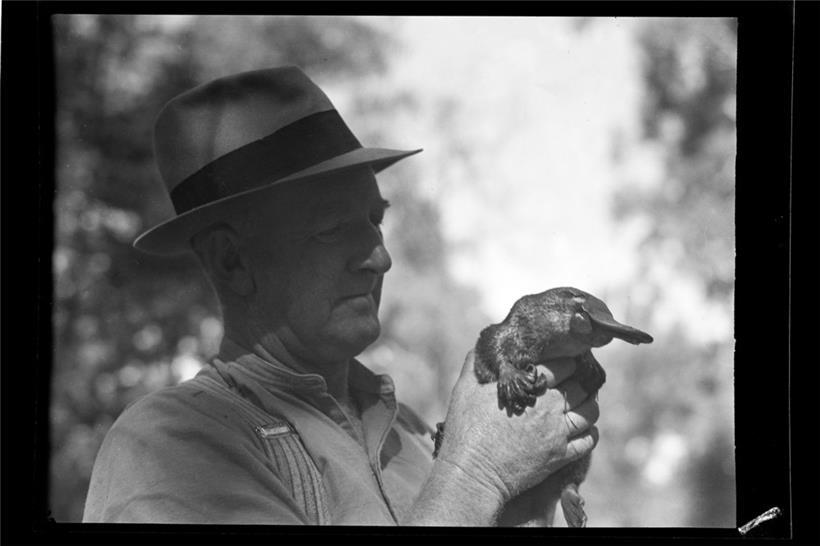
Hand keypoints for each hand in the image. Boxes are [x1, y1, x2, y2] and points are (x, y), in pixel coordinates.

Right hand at [435, 350, 598, 505]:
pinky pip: (587, 442)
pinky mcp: (559, 457)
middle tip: (575, 381)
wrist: (472, 472)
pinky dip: (591, 433)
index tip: (565, 363)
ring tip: (583, 402)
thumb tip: (480, 347)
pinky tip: (585, 429)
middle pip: (580, 387)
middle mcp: (550, 408)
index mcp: (530, 388)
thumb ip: (474, 364)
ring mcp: (557, 434)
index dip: (566, 362)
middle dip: (579, 381)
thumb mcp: (464, 389)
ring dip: (589, 405)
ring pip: (589, 413)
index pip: (562, 366)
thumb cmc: (466, 429)